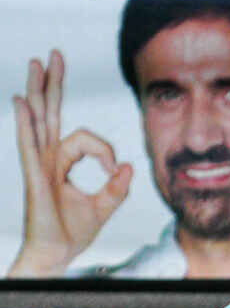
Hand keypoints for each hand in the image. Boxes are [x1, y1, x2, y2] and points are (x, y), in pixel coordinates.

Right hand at [7, 50, 133, 277]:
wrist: (57, 252)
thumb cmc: (73, 231)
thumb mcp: (104, 206)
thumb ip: (117, 186)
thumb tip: (129, 165)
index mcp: (63, 161)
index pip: (87, 139)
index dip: (106, 151)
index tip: (114, 171)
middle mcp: (48, 156)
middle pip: (51, 112)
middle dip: (54, 83)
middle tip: (54, 55)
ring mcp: (38, 163)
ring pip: (39, 119)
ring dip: (39, 90)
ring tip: (37, 62)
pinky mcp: (35, 175)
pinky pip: (29, 143)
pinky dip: (26, 122)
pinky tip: (22, 102)